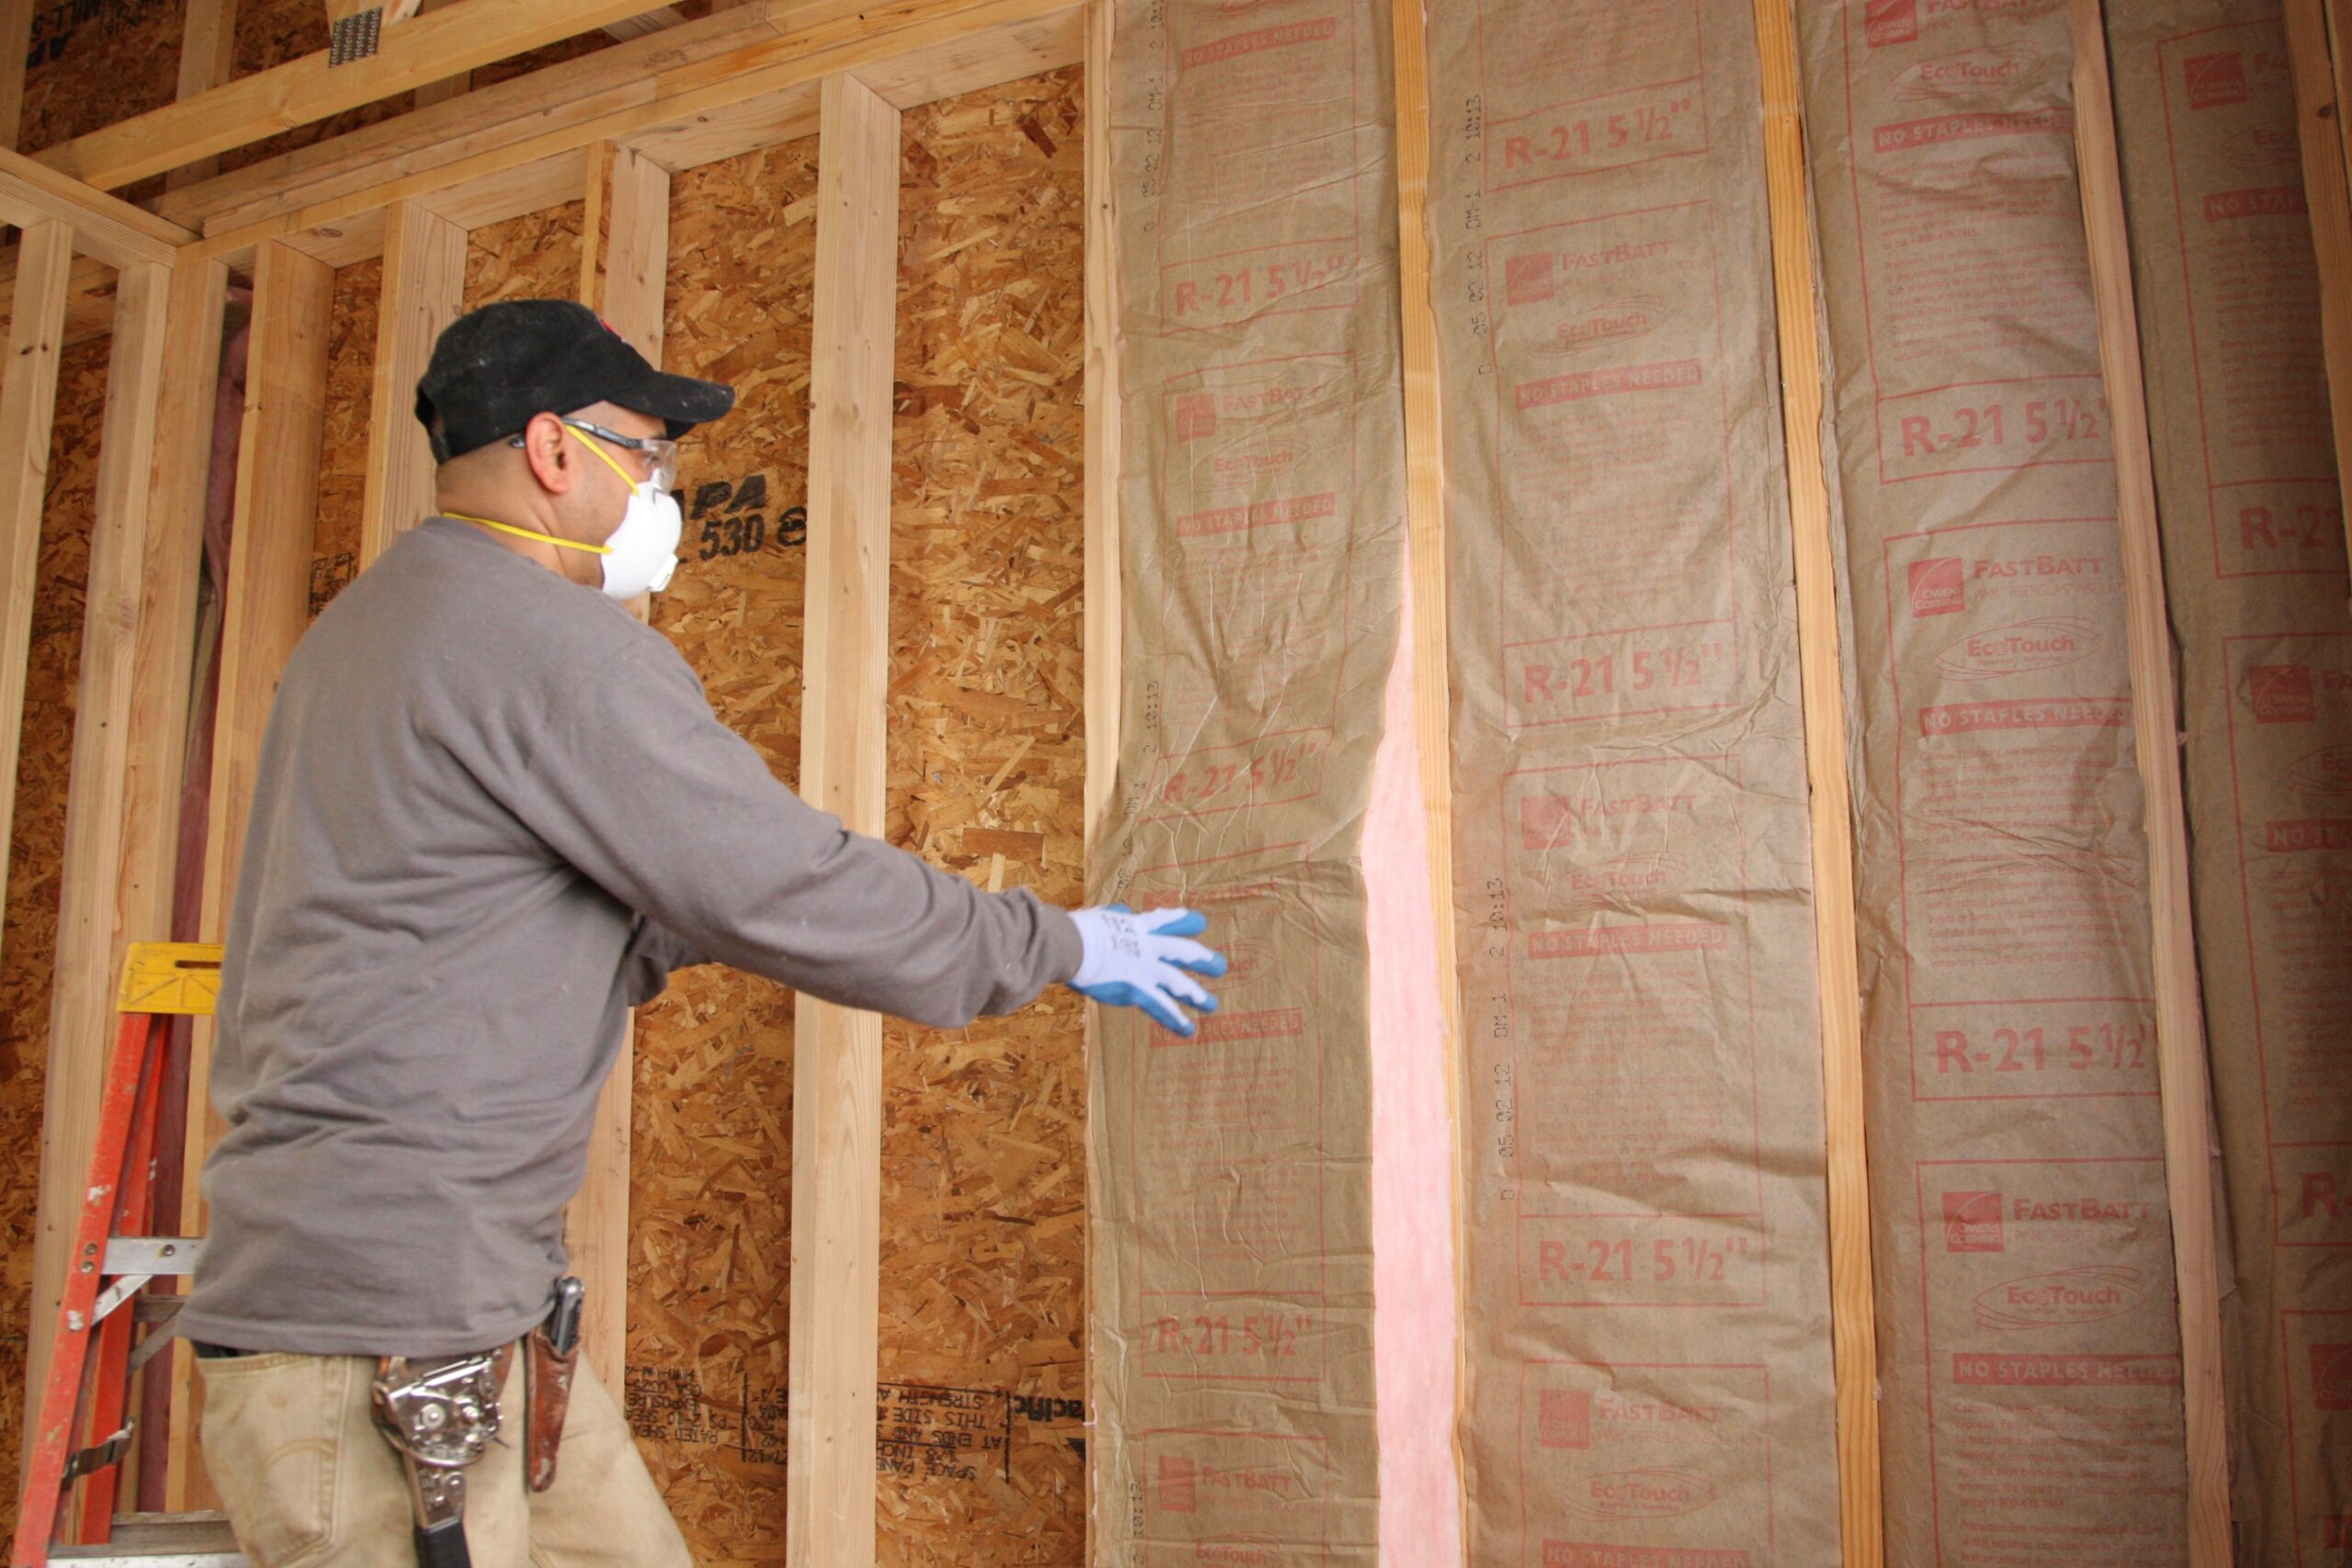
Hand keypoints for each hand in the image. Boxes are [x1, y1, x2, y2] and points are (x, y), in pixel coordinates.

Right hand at [1067, 905, 1225, 1035]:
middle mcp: (1146, 947)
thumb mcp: (1101, 916)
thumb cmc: (1076, 929)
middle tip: (1221, 966)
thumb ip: (1115, 915)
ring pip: (1178, 982)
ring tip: (1212, 1006)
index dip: (1183, 921)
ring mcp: (1145, 969)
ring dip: (1196, 995)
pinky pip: (1161, 1008)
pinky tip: (1190, 1031)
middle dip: (1202, 959)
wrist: (1070, 944)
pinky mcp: (1137, 989)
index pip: (1164, 921)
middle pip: (1182, 952)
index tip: (1200, 922)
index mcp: (1135, 927)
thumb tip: (1124, 912)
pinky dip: (1176, 1020)